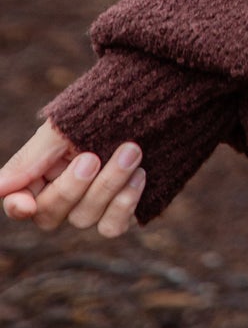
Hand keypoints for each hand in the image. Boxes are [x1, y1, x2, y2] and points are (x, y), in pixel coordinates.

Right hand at [0, 119, 144, 236]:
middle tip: (92, 157)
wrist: (149, 99)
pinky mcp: (118, 211)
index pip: (19, 203)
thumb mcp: (64, 127)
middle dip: (72, 187)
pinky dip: (124, 204)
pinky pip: (112, 227)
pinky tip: (140, 176)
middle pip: (50, 216)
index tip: (27, 204)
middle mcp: (62, 196)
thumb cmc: (100, 110)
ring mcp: (90, 206)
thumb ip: (32, 158)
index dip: (18, 207)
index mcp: (39, 174)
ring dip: (108, 184)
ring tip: (131, 150)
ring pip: (84, 218)